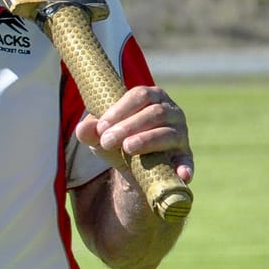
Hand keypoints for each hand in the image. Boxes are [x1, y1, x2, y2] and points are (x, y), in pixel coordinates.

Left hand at [75, 85, 192, 182]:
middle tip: (106, 140)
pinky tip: (180, 173)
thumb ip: (90, 131)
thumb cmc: (116, 140)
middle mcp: (171, 112)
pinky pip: (186, 161)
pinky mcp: (184, 156)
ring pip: (168, 133)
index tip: (101, 126)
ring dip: (147, 140)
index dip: (120, 110)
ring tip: (127, 147)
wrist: (131, 167)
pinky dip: (184, 166)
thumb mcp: (101, 135)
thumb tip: (82, 129)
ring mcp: (180, 134)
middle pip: (155, 113)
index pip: (140, 95)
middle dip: (128, 126)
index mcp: (151, 97)